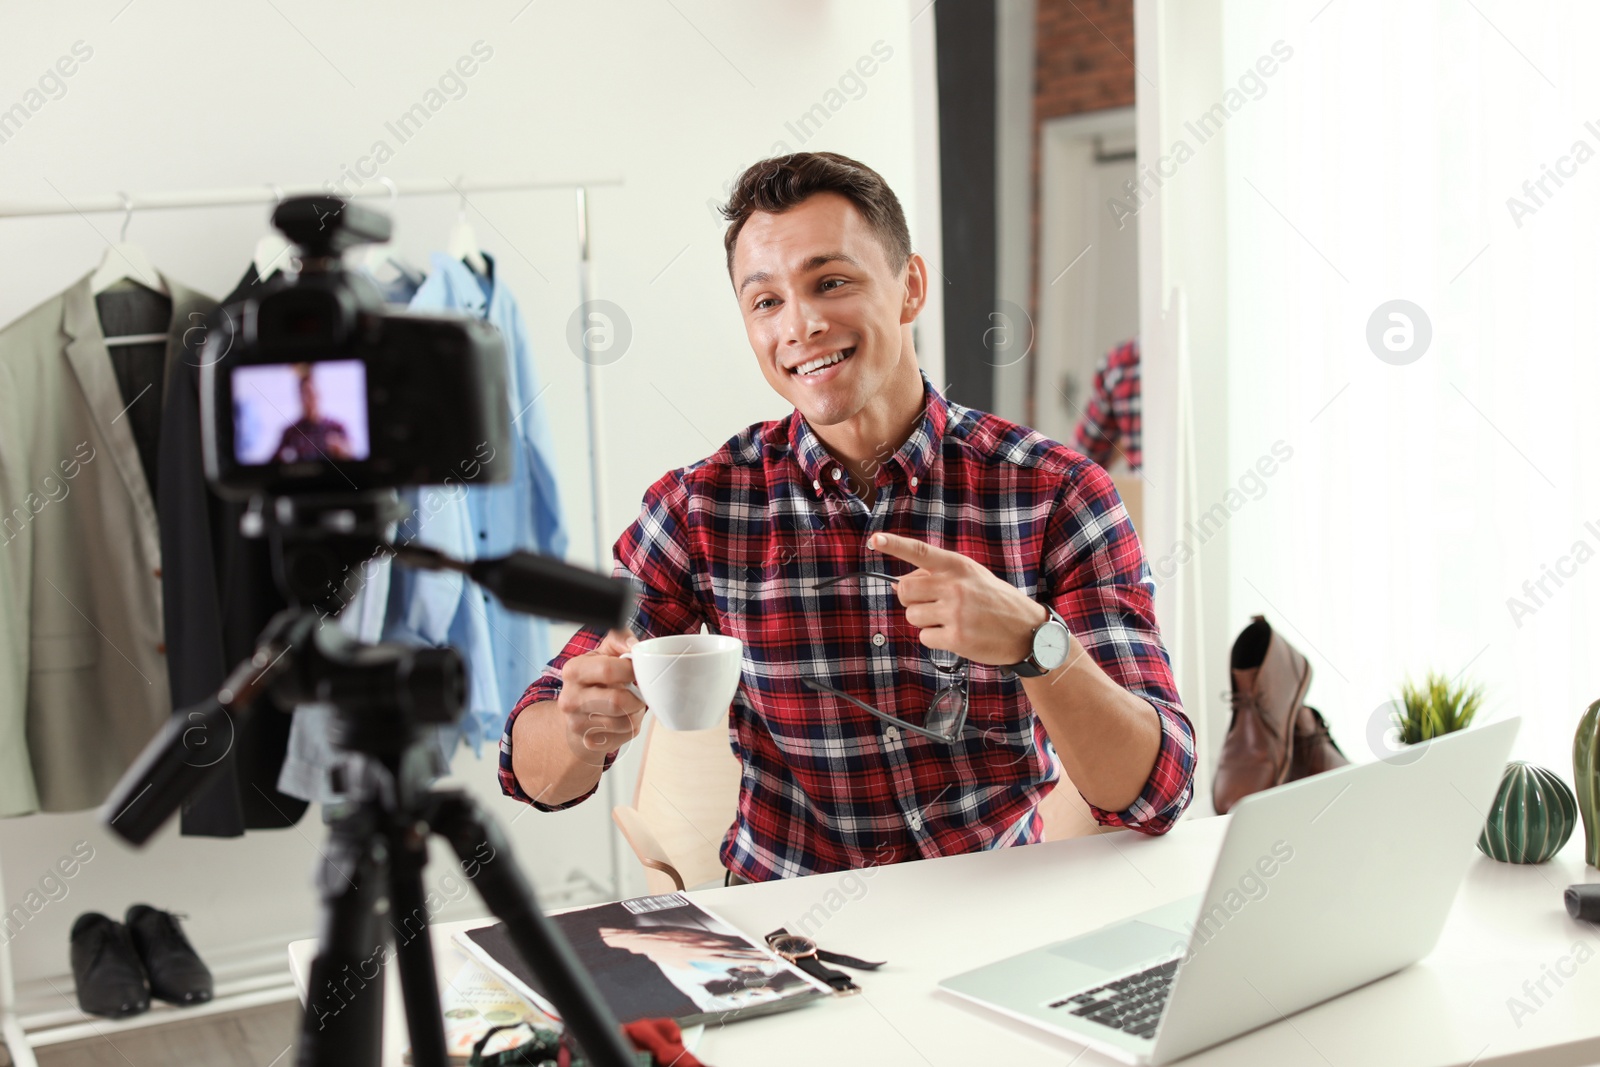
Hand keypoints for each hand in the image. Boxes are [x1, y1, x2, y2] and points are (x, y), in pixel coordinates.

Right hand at [556, 629, 646, 759]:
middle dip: (636, 696)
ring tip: (631, 705)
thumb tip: (633, 645)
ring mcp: (577, 723)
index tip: (637, 670)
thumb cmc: (595, 680)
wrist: (578, 713)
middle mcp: (570, 698)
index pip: (608, 669)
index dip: (631, 670)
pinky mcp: (589, 742)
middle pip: (617, 701)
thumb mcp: (603, 653)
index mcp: (573, 671)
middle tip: (638, 692)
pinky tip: (623, 719)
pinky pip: (624, 735)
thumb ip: (618, 640)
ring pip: (624, 721)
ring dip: (636, 713)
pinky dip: (631, 727)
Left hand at [870, 532, 1048, 666]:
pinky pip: (925, 637)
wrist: (1028, 630)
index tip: (874, 540)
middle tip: (932, 605)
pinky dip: (935, 639)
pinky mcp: (956, 638)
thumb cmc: (995, 601)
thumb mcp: (972, 576)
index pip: (920, 552)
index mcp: (958, 566)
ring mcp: (955, 612)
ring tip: (950, 620)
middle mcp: (954, 586)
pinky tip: (956, 635)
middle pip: (905, 590)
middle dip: (912, 599)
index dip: (894, 545)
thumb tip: (901, 584)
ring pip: (912, 616)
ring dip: (925, 621)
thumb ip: (939, 575)